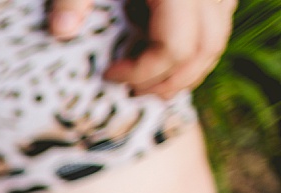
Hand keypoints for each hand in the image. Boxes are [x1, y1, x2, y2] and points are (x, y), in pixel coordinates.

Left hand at [49, 0, 234, 98]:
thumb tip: (62, 32)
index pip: (174, 46)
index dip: (143, 71)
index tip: (109, 75)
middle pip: (207, 47)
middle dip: (173, 79)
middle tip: (136, 94)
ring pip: (219, 30)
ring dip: (191, 63)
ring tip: (154, 81)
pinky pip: (219, 9)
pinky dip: (199, 35)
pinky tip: (165, 44)